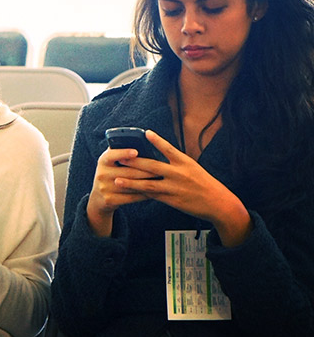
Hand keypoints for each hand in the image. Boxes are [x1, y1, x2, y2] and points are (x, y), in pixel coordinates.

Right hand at [86, 146, 153, 236]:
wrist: (99, 198)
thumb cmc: (111, 174)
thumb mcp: (111, 163)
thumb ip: (120, 153)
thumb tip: (140, 142)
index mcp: (102, 161)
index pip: (112, 154)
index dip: (124, 153)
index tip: (136, 152)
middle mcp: (101, 173)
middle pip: (128, 171)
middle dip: (146, 170)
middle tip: (162, 168)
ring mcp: (104, 187)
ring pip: (131, 185)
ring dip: (148, 182)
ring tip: (161, 180)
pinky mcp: (109, 200)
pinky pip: (131, 197)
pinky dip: (144, 195)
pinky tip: (154, 192)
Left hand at [113, 130, 251, 246]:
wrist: (219, 204)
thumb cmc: (205, 184)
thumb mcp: (193, 168)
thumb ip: (176, 163)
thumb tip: (157, 157)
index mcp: (185, 162)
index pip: (169, 148)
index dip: (157, 140)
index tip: (146, 132)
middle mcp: (179, 174)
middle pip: (152, 166)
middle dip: (134, 162)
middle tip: (119, 157)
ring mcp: (175, 188)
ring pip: (148, 184)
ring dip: (131, 182)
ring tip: (117, 180)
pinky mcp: (172, 200)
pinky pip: (153, 196)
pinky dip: (140, 193)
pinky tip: (129, 192)